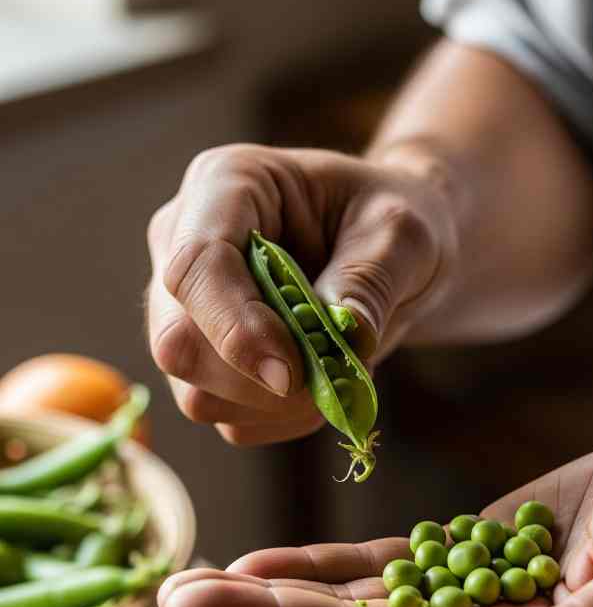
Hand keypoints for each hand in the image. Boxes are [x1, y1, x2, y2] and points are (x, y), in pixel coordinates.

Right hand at [146, 144, 456, 444]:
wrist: (394, 255)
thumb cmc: (391, 224)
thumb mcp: (400, 234)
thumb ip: (370, 279)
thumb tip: (346, 336)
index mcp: (226, 186)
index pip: (196, 265)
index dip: (236, 328)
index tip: (292, 375)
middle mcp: (186, 245)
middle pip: (179, 341)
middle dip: (258, 378)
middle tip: (333, 374)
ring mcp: (188, 308)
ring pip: (195, 391)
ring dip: (275, 404)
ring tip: (337, 370)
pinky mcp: (207, 361)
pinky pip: (226, 418)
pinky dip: (281, 419)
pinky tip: (322, 387)